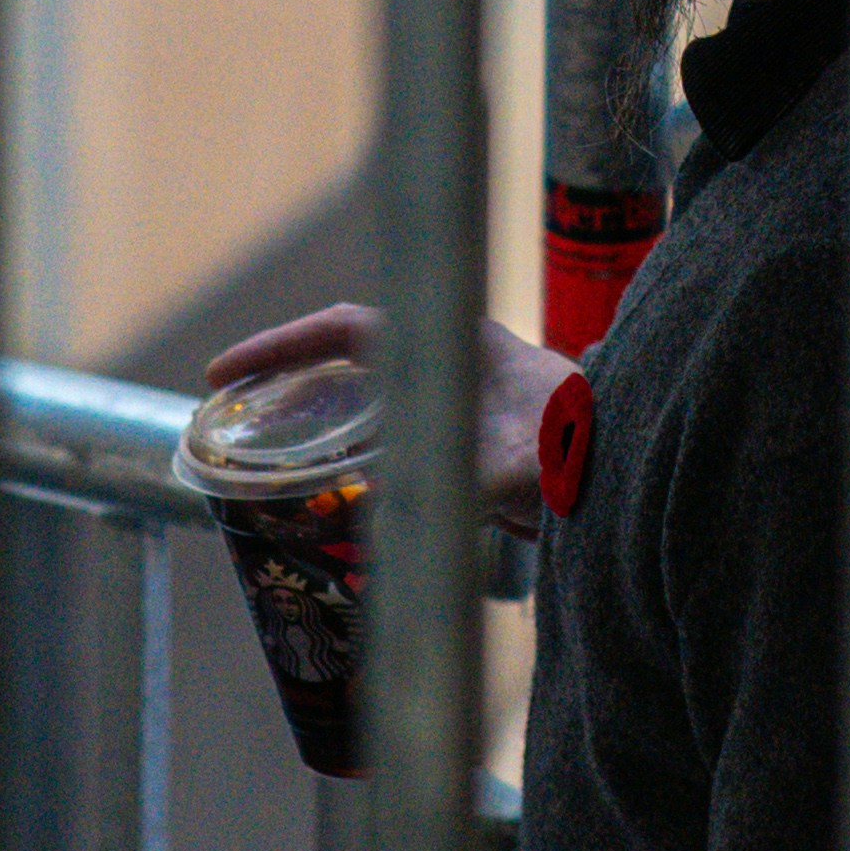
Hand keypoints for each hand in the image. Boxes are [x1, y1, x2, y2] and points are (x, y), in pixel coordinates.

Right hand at [206, 302, 577, 524]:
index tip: (222, 375)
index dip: (278, 347)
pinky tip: (327, 492)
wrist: (627, 461)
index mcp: (451, 345)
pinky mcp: (465, 437)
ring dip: (316, 415)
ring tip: (262, 451)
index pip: (343, 330)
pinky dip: (351, 452)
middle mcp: (448, 362)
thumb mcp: (512, 470)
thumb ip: (448, 493)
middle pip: (346, 357)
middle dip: (286, 380)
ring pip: (366, 394)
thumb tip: (374, 520)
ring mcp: (456, 397)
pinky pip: (388, 433)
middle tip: (229, 413)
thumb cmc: (581, 449)